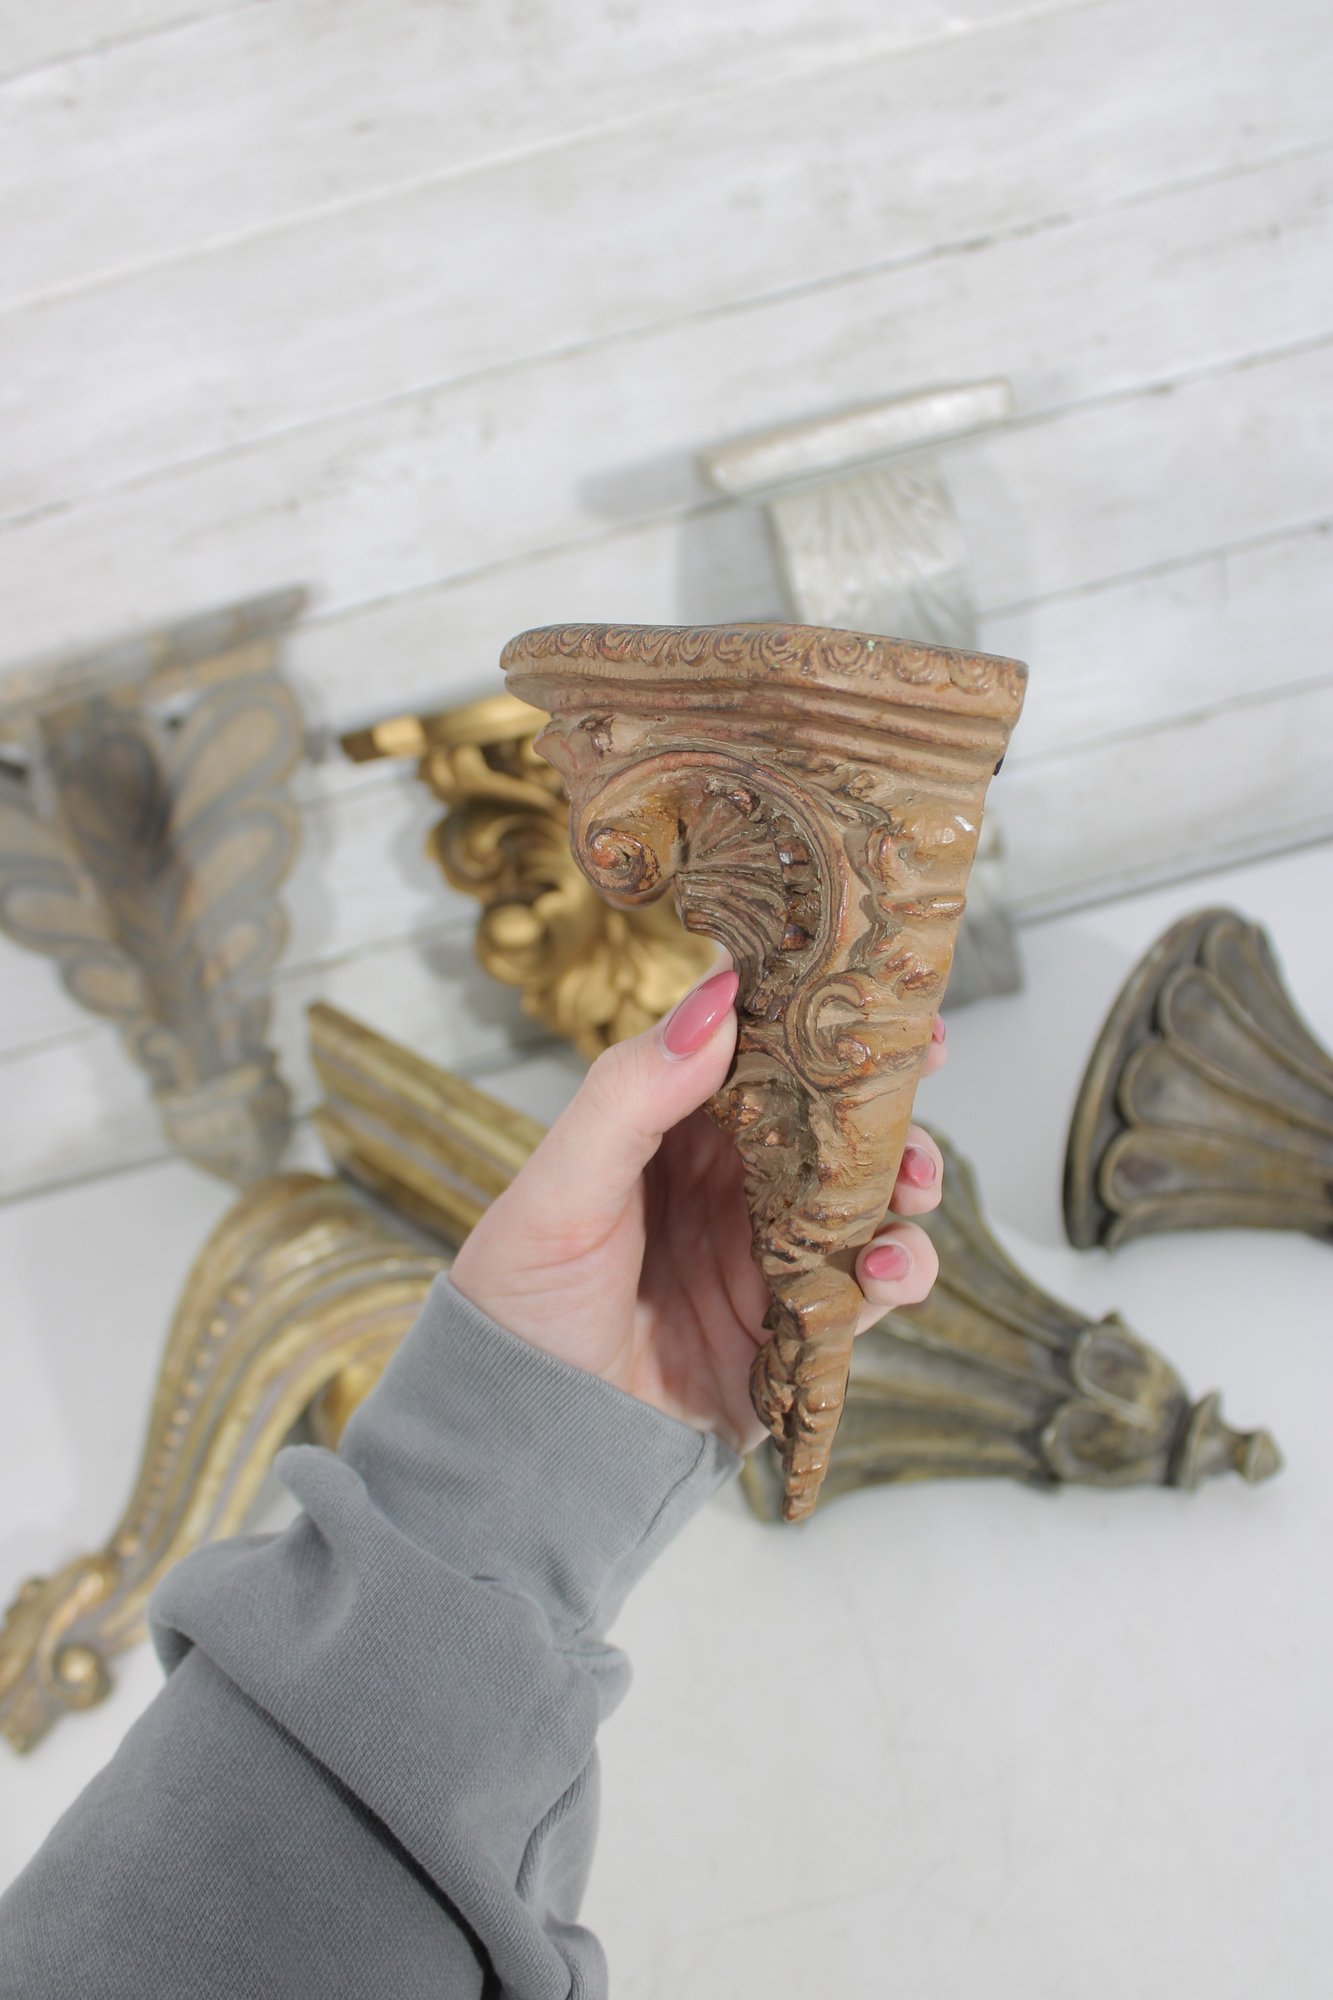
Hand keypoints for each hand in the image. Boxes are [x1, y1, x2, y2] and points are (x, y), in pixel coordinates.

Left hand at [449, 969, 946, 1453]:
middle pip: (830, 1117)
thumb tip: (718, 1002)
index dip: (812, 1014)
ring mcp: (769, 1252)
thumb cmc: (521, 1302)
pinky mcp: (796, 1326)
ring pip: (868, 1196)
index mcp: (672, 1128)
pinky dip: (900, 1271)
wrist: (524, 1441)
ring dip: (907, 1178)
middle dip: (885, 1090)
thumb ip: (631, 1094)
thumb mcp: (561, 1189)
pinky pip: (869, 1288)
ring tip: (913, 1181)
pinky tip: (887, 1268)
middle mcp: (732, 1182)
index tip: (869, 982)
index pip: (756, 1050)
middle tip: (928, 1061)